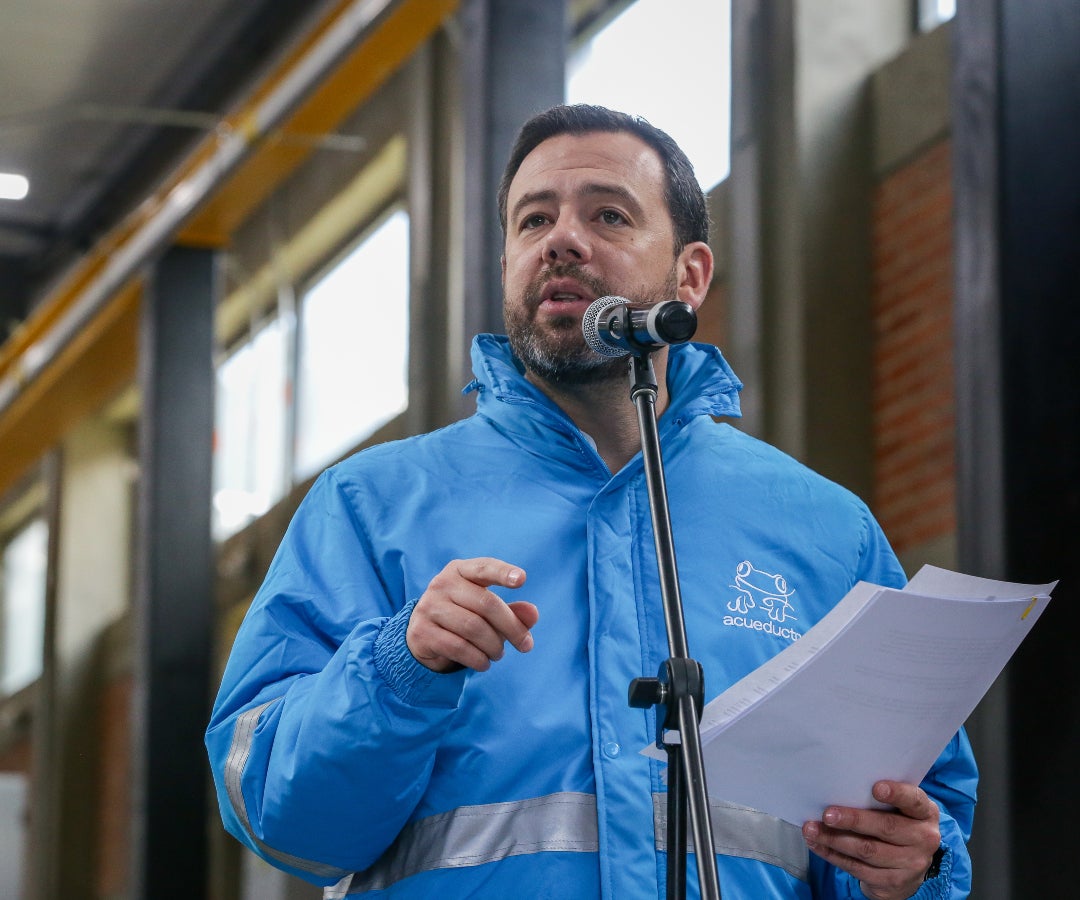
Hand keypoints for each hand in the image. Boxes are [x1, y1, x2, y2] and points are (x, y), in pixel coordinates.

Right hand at [406, 558, 538, 672]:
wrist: (422, 634)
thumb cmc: (463, 615)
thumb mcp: (487, 610)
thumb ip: (512, 611)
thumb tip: (533, 614)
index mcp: (460, 570)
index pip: (484, 568)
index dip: (503, 573)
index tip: (522, 579)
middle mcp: (442, 584)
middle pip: (486, 604)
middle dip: (512, 627)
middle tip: (526, 645)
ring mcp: (429, 607)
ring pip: (473, 628)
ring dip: (494, 646)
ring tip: (499, 654)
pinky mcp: (422, 632)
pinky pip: (458, 647)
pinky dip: (478, 658)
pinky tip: (484, 663)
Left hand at [802, 781, 941, 899]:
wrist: (909, 867)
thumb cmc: (897, 824)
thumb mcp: (900, 809)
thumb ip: (881, 799)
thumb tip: (841, 786)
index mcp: (925, 813)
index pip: (914, 801)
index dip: (896, 794)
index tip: (875, 788)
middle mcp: (923, 839)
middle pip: (886, 828)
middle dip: (853, 820)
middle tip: (827, 814)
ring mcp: (910, 864)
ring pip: (867, 850)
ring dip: (834, 839)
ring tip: (811, 829)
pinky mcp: (893, 882)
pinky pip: (858, 869)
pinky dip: (833, 856)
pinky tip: (817, 845)